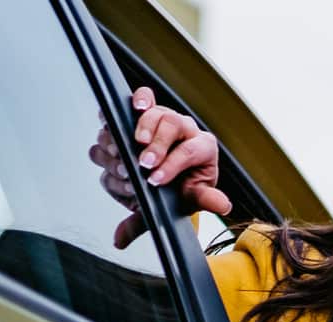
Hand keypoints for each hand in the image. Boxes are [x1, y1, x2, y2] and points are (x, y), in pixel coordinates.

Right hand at [88, 86, 232, 248]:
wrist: (166, 185)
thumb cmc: (184, 188)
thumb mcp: (195, 197)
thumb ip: (206, 200)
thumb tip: (223, 206)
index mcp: (203, 146)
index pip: (189, 150)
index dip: (171, 164)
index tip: (156, 180)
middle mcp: (183, 127)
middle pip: (169, 121)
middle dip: (155, 144)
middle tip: (143, 163)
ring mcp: (161, 119)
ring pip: (145, 114)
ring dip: (130, 136)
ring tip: (121, 158)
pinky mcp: (140, 117)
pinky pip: (130, 103)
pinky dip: (119, 112)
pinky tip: (110, 123)